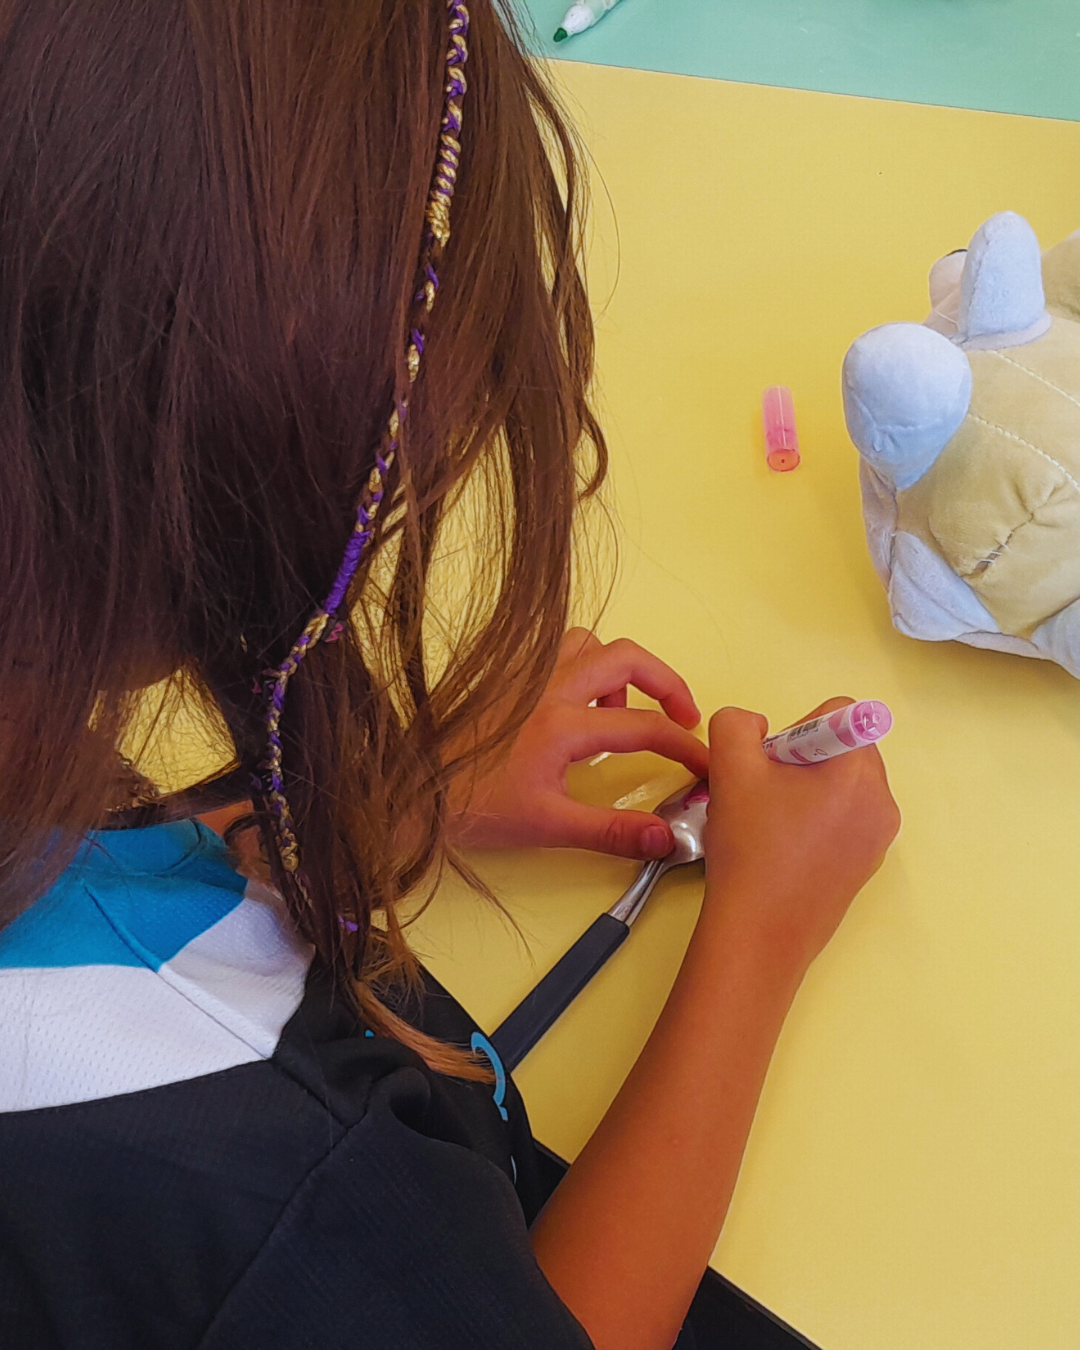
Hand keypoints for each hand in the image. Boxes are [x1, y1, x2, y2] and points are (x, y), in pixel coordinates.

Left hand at [449, 629, 708, 858]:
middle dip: (667, 683)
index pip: (645, 728)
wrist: (408, 793)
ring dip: (620, 670)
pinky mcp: (506, 677)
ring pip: (589, 643)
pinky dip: (584, 667)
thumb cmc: (469, 807)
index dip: (686, 746)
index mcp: (562, 724)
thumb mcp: (546, 825)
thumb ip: (611, 831)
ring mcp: (525, 675)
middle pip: (627, 657)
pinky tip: (580, 708)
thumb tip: (665, 838)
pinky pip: (558, 651)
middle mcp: (547, 686)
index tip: (706, 763)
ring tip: (624, 712)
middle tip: (682, 718)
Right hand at [703, 698, 900, 977]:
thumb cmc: (750, 847)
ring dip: (805, 791)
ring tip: (770, 825)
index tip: (771, 766)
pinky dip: (815, 822)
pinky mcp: (867, 865)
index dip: (796, 728)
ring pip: (841, 786)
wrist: (759, 932)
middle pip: (842, 750)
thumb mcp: (729, 767)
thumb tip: (758, 728)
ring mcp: (879, 838)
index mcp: (860, 771)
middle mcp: (883, 801)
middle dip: (801, 761)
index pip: (840, 712)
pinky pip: (844, 821)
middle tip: (764, 795)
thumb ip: (737, 724)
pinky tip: (783, 850)